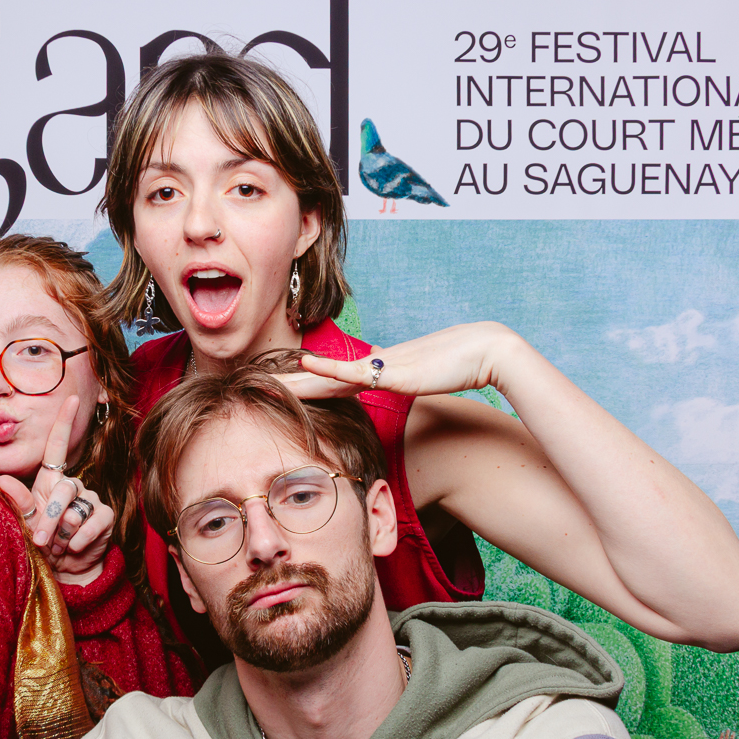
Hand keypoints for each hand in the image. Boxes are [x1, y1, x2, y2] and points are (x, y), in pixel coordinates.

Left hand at [0, 396, 114, 584]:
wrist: (65, 569)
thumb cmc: (43, 542)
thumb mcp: (26, 523)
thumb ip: (19, 501)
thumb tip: (1, 478)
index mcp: (51, 481)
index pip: (58, 447)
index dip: (65, 423)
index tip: (72, 398)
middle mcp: (73, 486)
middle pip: (63, 490)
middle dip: (49, 519)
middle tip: (41, 541)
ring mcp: (91, 500)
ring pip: (76, 510)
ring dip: (63, 534)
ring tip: (58, 547)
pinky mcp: (105, 516)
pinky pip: (93, 523)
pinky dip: (79, 540)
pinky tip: (74, 548)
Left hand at [283, 322, 520, 399]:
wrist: (485, 350)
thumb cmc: (459, 363)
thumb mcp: (420, 372)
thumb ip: (398, 370)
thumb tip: (381, 364)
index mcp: (379, 370)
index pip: (333, 381)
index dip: (304, 385)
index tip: (276, 389)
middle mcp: (374, 366)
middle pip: (321, 377)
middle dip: (287, 384)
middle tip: (252, 386)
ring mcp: (382, 367)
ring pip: (328, 375)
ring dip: (296, 380)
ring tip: (264, 382)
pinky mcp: (394, 372)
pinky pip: (355, 372)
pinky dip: (328, 368)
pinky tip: (306, 364)